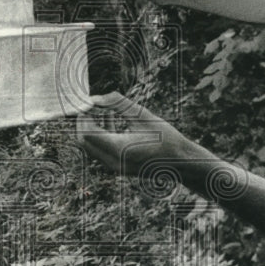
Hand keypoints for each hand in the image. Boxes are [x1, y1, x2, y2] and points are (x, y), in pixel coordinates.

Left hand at [75, 92, 201, 178]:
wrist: (180, 163)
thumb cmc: (166, 137)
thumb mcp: (144, 116)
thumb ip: (118, 104)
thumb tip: (96, 97)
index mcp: (119, 148)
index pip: (87, 132)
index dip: (84, 115)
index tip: (89, 102)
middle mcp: (113, 161)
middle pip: (83, 141)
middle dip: (83, 122)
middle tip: (91, 106)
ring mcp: (114, 167)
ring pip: (90, 147)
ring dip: (91, 128)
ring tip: (104, 110)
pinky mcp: (117, 168)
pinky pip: (99, 152)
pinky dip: (99, 136)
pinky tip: (112, 121)